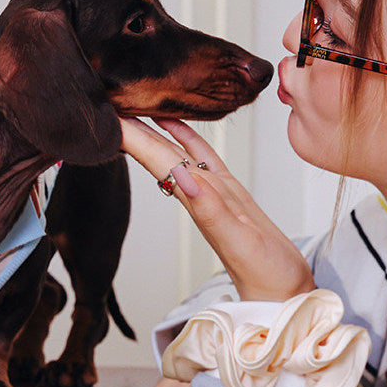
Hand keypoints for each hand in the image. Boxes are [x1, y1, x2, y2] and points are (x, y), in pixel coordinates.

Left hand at [120, 116, 314, 302]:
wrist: (282, 295)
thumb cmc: (264, 276)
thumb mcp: (238, 241)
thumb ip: (210, 209)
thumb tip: (180, 175)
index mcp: (195, 201)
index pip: (154, 160)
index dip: (130, 135)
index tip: (105, 109)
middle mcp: (197, 194)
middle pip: (157, 150)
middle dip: (133, 122)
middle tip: (108, 91)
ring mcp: (213, 193)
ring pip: (176, 150)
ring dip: (153, 126)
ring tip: (134, 98)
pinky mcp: (231, 194)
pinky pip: (206, 158)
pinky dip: (190, 138)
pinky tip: (178, 123)